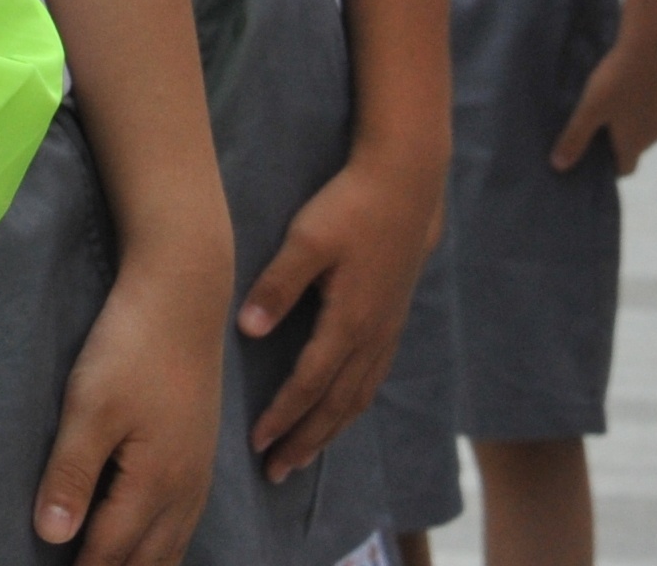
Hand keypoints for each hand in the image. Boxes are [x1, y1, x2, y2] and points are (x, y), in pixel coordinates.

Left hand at [35, 254, 222, 564]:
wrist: (184, 297)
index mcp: (154, 485)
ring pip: (171, 548)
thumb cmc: (131, 347)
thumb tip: (50, 537)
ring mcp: (198, 475)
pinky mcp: (201, 456)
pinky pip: (183, 525)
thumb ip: (71, 475)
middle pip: (146, 560)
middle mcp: (184, 491)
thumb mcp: (90, 407)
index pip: (109, 552)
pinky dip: (162, 548)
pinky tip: (150, 547)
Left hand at [235, 148, 441, 479]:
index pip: (310, 384)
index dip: (284, 417)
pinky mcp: (393, 320)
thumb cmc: (351, 205)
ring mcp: (387, 331)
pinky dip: (351, 407)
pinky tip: (339, 413)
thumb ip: (278, 285)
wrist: (408, 183)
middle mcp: (373, 336)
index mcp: (350, 321)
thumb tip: (248, 329)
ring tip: (302, 456)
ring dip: (328, 431)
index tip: (258, 444)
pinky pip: (372, 380)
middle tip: (276, 472)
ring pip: (357, 398)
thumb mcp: (308, 238)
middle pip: (336, 406)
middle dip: (304, 441)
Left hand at [553, 19, 656, 176]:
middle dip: (617, 139)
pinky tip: (629, 84)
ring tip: (610, 100)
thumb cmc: (617, 78)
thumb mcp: (590, 108)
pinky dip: (643, 102)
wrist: (651, 43)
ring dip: (631, 119)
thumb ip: (575, 138)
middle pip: (635, 146)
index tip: (592, 152)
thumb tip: (559, 166)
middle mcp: (656, 134)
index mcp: (636, 142)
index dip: (608, 165)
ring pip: (647, 125)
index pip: (625, 168)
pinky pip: (655, 106)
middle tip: (595, 122)